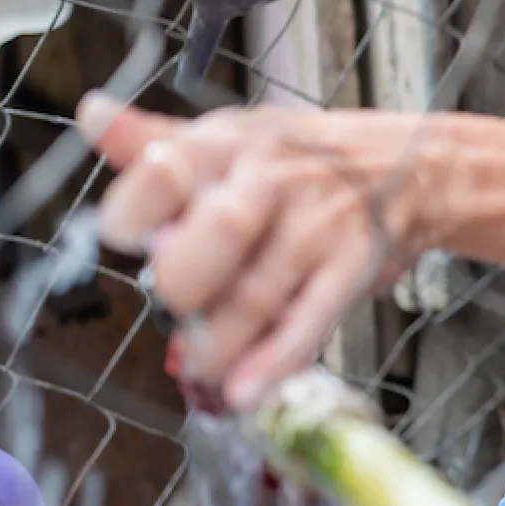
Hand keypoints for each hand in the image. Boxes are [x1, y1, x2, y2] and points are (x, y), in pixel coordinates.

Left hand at [78, 95, 431, 407]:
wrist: (415, 167)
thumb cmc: (306, 158)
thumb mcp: (235, 137)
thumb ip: (158, 141)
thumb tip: (89, 113)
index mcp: (230, 144)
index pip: (170, 165)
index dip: (135, 206)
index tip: (120, 237)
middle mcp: (274, 179)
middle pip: (221, 230)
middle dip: (184, 281)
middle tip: (174, 303)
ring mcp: (318, 225)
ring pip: (259, 292)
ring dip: (219, 344)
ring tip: (199, 369)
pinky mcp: (354, 266)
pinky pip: (311, 319)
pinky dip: (277, 360)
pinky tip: (245, 392)